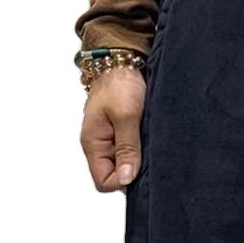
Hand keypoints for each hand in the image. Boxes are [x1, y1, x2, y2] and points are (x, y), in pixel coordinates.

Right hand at [79, 66, 146, 191]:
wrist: (122, 60)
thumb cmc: (120, 83)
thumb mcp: (126, 116)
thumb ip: (127, 148)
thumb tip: (126, 179)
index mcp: (93, 143)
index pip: (103, 182)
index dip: (123, 181)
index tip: (140, 168)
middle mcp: (99, 145)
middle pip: (114, 176)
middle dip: (132, 172)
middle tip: (149, 156)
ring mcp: (110, 140)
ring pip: (125, 164)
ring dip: (139, 160)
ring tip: (150, 145)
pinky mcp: (121, 134)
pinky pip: (131, 152)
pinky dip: (141, 150)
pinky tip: (150, 141)